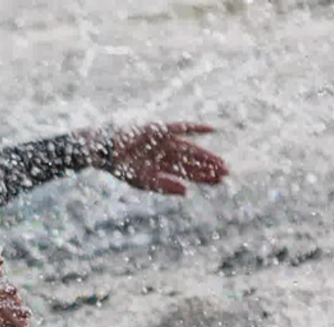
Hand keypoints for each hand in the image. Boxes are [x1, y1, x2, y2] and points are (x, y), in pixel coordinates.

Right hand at [100, 122, 228, 194]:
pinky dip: (196, 128)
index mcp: (161, 166)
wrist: (106, 152)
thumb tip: (186, 192)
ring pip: (191, 149)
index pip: (188, 172)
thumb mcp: (144, 182)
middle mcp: (166, 154)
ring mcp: (164, 141)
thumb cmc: (121, 168)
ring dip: (206, 155)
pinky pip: (182, 127)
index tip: (221, 181)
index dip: (204, 177)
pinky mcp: (160, 129)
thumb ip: (165, 187)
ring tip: (222, 162)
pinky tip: (212, 130)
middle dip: (209, 168)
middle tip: (227, 173)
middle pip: (193, 161)